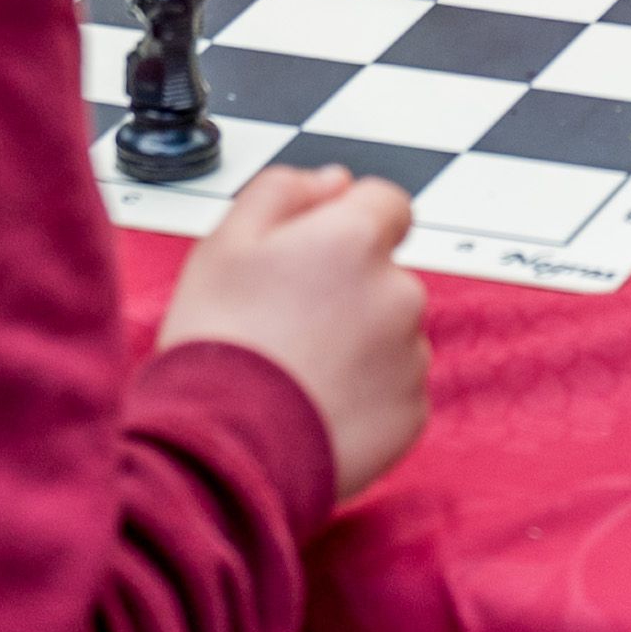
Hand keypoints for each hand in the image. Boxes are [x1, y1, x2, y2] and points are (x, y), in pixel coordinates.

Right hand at [157, 165, 431, 499]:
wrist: (225, 450)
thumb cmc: (219, 344)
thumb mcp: (225, 242)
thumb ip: (284, 191)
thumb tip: (332, 181)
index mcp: (356, 239)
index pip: (387, 203)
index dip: (347, 222)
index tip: (313, 253)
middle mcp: (398, 291)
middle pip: (384, 274)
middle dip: (347, 289)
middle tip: (286, 321)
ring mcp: (410, 356)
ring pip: (390, 333)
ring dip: (357, 343)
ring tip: (294, 370)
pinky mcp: (411, 413)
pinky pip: (393, 389)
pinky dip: (364, 394)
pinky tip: (314, 405)